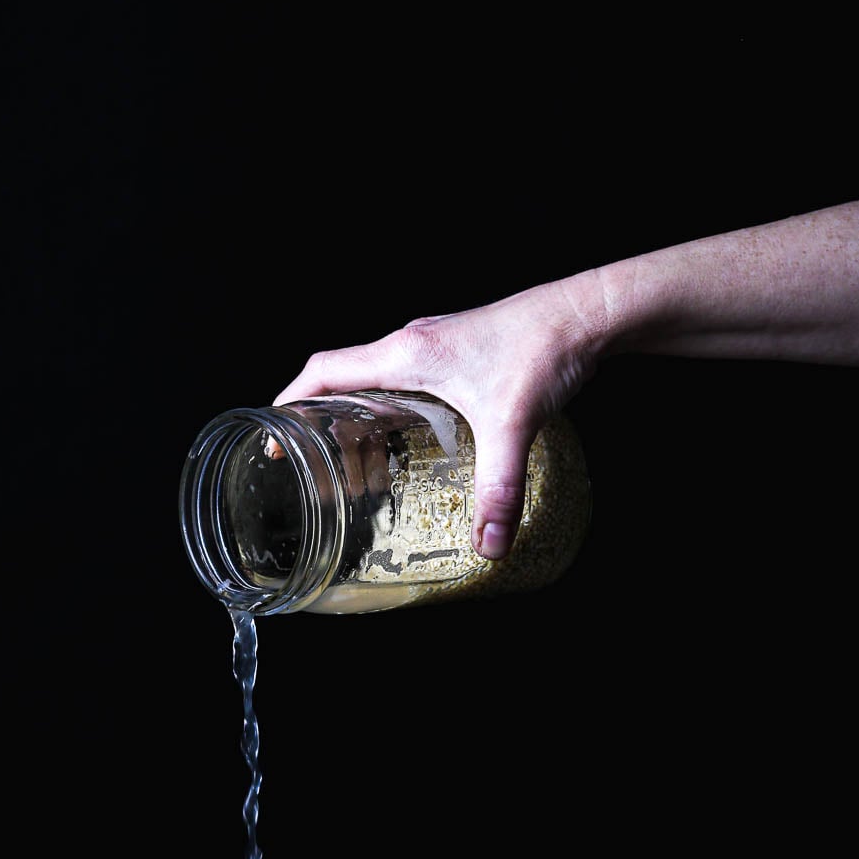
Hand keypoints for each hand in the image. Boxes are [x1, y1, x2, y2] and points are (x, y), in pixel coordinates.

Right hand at [274, 275, 607, 559]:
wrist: (586, 313)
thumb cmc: (544, 349)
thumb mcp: (513, 424)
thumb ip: (500, 488)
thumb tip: (491, 545)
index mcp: (406, 353)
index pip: (324, 370)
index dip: (290, 400)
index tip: (272, 434)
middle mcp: (411, 342)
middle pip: (341, 378)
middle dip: (320, 422)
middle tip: (313, 466)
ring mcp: (434, 344)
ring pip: (374, 380)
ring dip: (357, 417)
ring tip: (356, 466)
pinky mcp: (458, 351)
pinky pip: (405, 379)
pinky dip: (391, 410)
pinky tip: (410, 443)